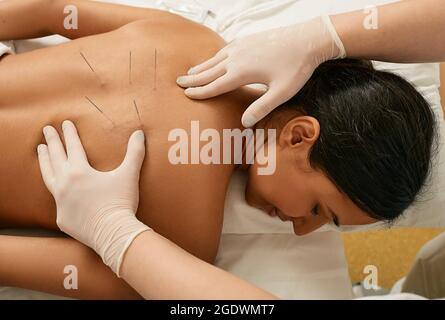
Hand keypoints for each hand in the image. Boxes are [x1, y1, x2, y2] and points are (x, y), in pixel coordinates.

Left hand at [37, 120, 149, 274]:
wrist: (113, 234)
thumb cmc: (121, 203)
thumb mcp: (129, 175)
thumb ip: (135, 153)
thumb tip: (140, 133)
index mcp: (79, 172)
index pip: (72, 146)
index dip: (70, 133)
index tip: (65, 123)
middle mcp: (65, 184)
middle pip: (55, 157)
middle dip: (51, 141)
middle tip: (47, 129)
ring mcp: (61, 202)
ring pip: (48, 176)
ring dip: (44, 161)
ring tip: (40, 150)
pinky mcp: (62, 217)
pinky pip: (56, 200)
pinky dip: (54, 189)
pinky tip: (54, 186)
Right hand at [176, 15, 345, 126]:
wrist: (308, 39)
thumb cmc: (296, 67)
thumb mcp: (281, 92)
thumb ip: (262, 108)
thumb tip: (244, 123)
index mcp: (242, 72)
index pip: (215, 85)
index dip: (200, 92)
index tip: (187, 95)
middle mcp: (236, 58)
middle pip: (209, 71)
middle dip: (193, 78)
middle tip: (178, 83)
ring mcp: (241, 46)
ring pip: (215, 59)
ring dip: (201, 67)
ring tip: (189, 72)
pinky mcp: (247, 39)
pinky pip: (223, 49)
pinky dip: (214, 57)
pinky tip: (213, 59)